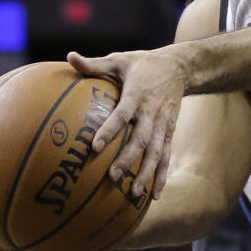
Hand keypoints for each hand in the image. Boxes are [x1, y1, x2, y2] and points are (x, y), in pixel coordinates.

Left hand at [68, 47, 187, 199]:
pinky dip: (161, 174)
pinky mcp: (170, 130)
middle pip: (141, 138)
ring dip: (147, 172)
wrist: (181, 67)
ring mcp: (163, 123)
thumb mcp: (120, 60)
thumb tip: (69, 56)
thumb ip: (94, 64)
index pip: (123, 113)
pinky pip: (166, 155)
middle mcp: (152, 110)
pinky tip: (154, 194)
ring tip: (135, 193)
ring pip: (156, 151)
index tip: (96, 146)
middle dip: (129, 159)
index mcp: (138, 93)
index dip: (110, 129)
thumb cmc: (142, 64)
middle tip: (113, 177)